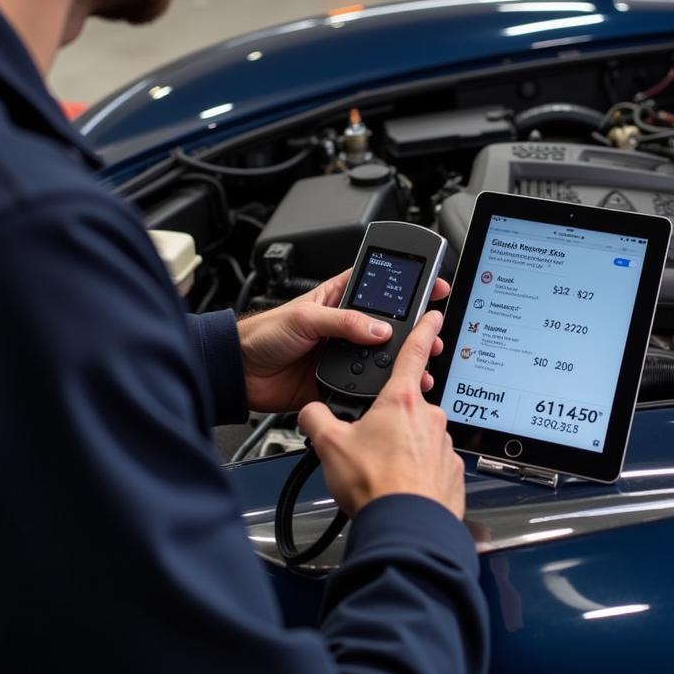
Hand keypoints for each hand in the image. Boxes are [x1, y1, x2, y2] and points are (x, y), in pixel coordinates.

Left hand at [237, 270, 448, 414]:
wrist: (240, 372)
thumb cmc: (263, 333)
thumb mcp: (305, 318)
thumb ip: (343, 321)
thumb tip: (378, 327)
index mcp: (337, 299)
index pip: (379, 286)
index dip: (406, 284)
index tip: (433, 285)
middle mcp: (345, 327)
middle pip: (388, 326)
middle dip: (414, 330)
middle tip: (432, 334)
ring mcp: (342, 354)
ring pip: (381, 358)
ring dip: (401, 363)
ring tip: (421, 366)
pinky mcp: (336, 381)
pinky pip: (364, 385)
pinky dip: (381, 389)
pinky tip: (394, 390)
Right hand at [298, 310, 464, 519]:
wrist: (406, 529)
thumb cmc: (375, 485)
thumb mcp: (330, 445)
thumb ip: (316, 418)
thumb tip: (311, 412)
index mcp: (402, 400)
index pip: (415, 352)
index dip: (424, 329)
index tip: (433, 315)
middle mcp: (429, 418)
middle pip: (408, 405)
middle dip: (389, 420)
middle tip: (368, 444)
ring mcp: (444, 446)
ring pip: (418, 437)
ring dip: (401, 449)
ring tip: (379, 472)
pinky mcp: (453, 474)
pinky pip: (431, 465)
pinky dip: (415, 472)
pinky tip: (397, 487)